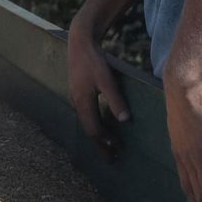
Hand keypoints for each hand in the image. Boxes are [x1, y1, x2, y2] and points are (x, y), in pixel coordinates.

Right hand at [67, 17, 129, 158]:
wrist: (79, 42)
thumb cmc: (93, 60)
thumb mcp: (106, 79)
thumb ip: (115, 100)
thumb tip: (125, 121)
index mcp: (83, 101)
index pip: (93, 128)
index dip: (105, 141)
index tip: (117, 150)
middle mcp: (77, 101)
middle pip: (88, 128)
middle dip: (100, 144)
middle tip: (111, 159)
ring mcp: (76, 96)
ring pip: (87, 122)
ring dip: (98, 135)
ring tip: (109, 145)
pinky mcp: (79, 91)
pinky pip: (87, 114)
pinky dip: (95, 124)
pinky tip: (103, 124)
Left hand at [165, 75, 201, 201]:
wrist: (185, 94)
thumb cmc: (183, 106)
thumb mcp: (179, 130)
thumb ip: (185, 144)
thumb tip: (190, 151)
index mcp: (178, 155)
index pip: (186, 182)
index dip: (192, 196)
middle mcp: (187, 161)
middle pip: (196, 190)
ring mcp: (199, 159)